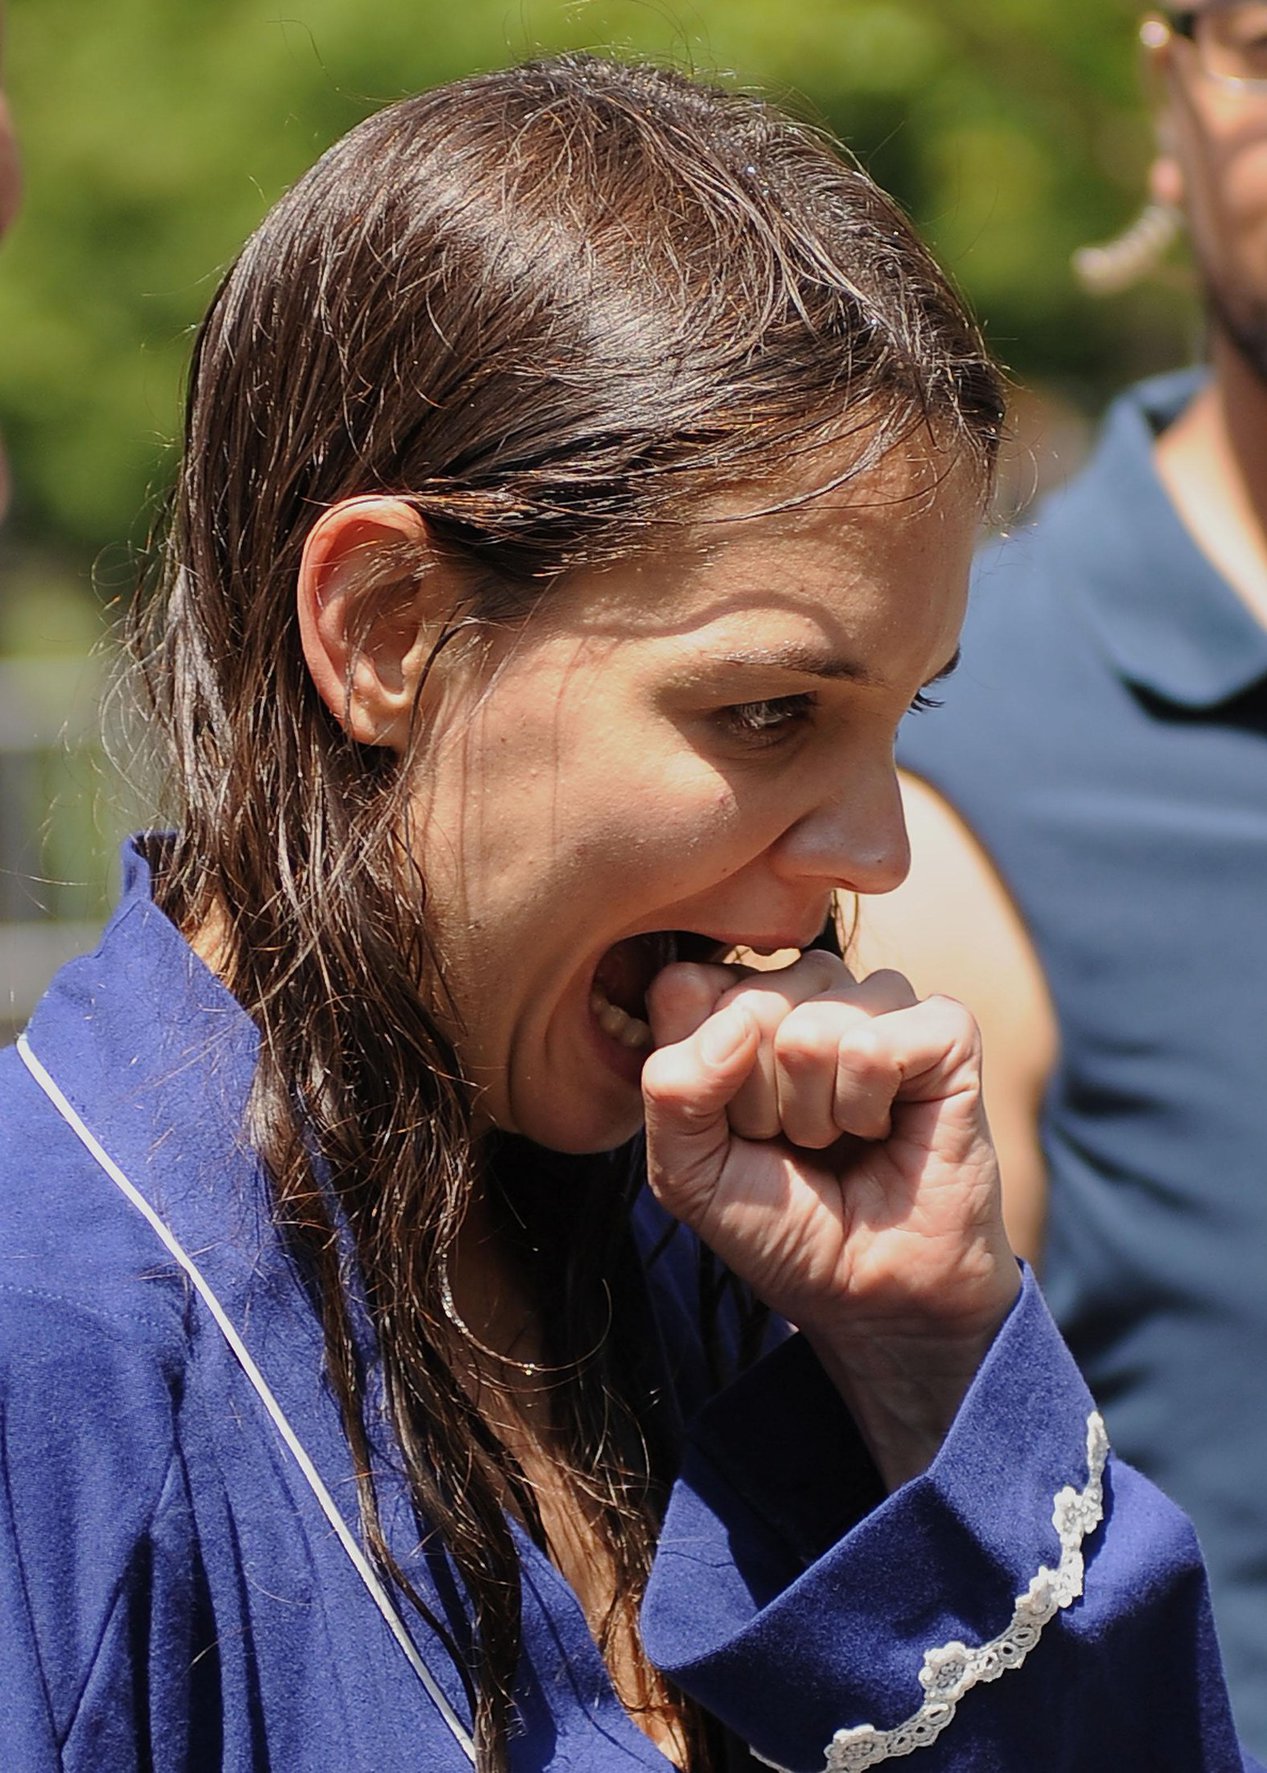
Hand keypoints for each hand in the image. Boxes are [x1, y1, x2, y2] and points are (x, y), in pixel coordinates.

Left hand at [640, 951, 1019, 1486]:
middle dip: (758, 1104)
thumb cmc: (781, 1222)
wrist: (873, 1295)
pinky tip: (884, 1128)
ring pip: (809, 1030)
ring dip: (814, 1114)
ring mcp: (877, 999)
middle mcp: (808, 987)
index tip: (730, 1126)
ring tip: (839, 1137)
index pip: (683, 986)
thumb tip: (738, 1023)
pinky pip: (873, 1048)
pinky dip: (866, 1111)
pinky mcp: (944, 1027)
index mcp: (738, 1003)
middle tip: (794, 1142)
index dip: (696, 1076)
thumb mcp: (687, 1171)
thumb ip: (671, 1090)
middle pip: (746, 1008)